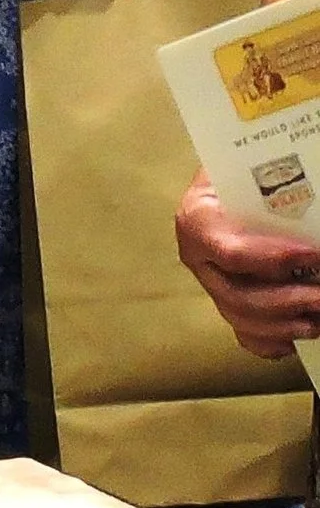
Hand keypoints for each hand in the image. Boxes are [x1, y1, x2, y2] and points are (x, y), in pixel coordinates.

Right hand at [176, 169, 319, 358]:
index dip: (270, 260)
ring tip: (319, 318)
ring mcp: (212, 281)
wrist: (238, 176)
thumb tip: (314, 223)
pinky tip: (298, 338)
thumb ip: (282, 182)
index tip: (313, 256)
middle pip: (235, 295)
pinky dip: (271, 342)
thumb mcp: (260, 165)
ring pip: (240, 318)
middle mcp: (198, 256)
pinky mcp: (228, 298)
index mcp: (199, 218)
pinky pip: (243, 333)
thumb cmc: (249, 166)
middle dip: (285, 302)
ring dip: (284, 324)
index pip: (228, 251)